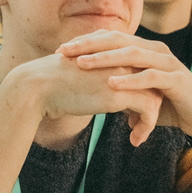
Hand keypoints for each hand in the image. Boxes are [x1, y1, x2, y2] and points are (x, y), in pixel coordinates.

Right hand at [10, 49, 162, 146]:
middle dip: (149, 105)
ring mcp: (123, 75)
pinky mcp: (121, 93)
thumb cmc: (50, 83)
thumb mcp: (76, 75)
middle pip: (151, 82)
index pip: (138, 70)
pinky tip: (134, 140)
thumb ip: (91, 78)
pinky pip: (148, 110)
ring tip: (136, 135)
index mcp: (111, 53)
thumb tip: (93, 92)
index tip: (130, 112)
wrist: (37, 87)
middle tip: (135, 124)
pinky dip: (146, 126)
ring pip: (154, 96)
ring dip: (150, 119)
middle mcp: (120, 60)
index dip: (138, 90)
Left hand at [57, 30, 191, 138]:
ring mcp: (167, 63)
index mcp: (143, 49)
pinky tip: (113, 84)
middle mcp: (154, 50)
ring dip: (105, 59)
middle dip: (88, 46)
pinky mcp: (176, 80)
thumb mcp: (138, 94)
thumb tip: (97, 96)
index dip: (86, 42)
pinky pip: (151, 77)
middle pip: (117, 41)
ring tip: (83, 64)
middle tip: (64, 52)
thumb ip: (119, 90)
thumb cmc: (169, 103)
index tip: (61, 50)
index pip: (110, 39)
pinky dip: (131, 80)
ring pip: (132, 55)